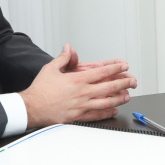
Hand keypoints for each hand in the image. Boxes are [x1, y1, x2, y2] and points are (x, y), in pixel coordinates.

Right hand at [20, 44, 136, 127]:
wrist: (31, 108)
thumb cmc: (40, 90)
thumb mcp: (50, 68)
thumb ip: (63, 58)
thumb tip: (69, 48)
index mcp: (77, 80)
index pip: (102, 72)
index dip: (115, 68)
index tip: (124, 66)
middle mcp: (82, 93)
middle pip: (109, 87)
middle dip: (123, 83)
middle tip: (132, 81)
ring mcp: (81, 106)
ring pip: (106, 102)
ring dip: (118, 98)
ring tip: (127, 96)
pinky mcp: (78, 116)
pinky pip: (96, 115)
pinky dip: (106, 113)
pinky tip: (113, 110)